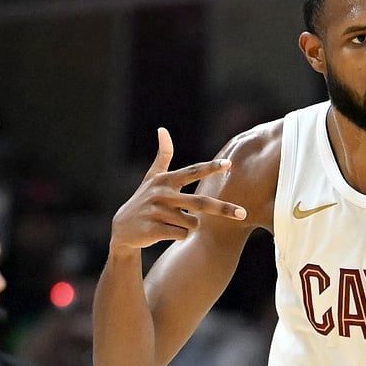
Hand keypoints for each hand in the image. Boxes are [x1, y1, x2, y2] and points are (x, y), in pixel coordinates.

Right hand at [110, 127, 245, 254]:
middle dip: (223, 209)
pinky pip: (182, 235)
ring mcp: (157, 212)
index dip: (210, 168)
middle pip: (200, 203)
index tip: (228, 164)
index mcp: (165, 180)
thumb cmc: (143, 201)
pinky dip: (180, 236)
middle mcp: (161, 194)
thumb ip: (162, 156)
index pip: (192, 172)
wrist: (122, 229)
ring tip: (172, 223)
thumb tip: (163, 129)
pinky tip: (166, 232)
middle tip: (243, 213)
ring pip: (192, 223)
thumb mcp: (151, 178)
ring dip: (189, 226)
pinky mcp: (154, 229)